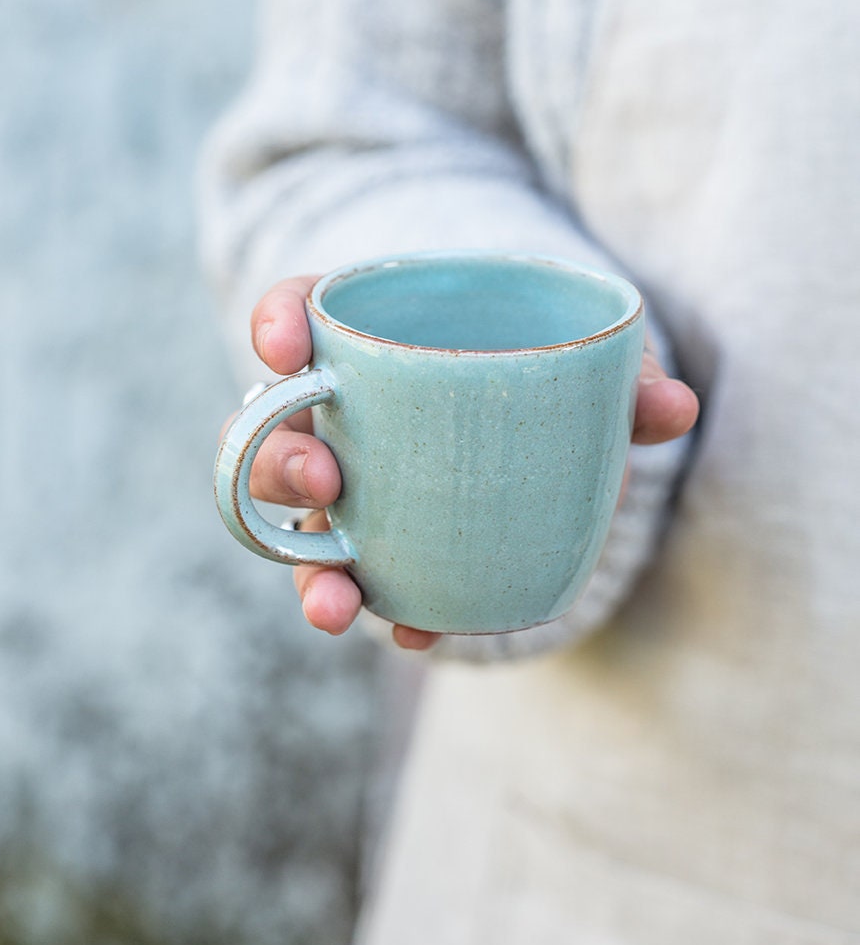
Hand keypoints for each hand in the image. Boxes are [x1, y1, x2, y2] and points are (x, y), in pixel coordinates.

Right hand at [242, 276, 699, 650]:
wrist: (528, 433)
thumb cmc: (533, 374)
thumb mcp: (576, 365)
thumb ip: (620, 380)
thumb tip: (677, 405)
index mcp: (361, 336)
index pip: (293, 311)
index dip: (276, 325)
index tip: (288, 348)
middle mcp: (331, 409)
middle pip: (266, 427)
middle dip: (278, 460)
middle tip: (326, 481)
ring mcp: (340, 481)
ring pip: (287, 519)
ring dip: (302, 561)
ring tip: (335, 599)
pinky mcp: (366, 540)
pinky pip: (350, 574)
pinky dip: (376, 607)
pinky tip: (412, 633)